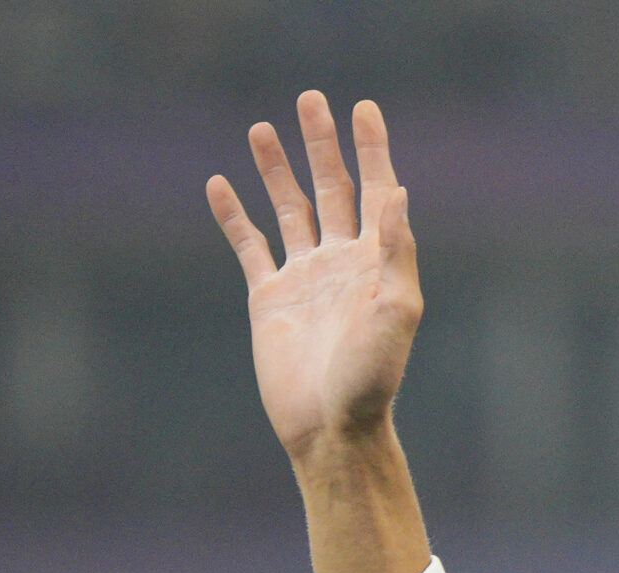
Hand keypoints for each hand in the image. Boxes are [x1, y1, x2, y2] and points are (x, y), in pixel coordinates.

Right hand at [207, 93, 421, 469]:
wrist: (331, 427)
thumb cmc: (372, 377)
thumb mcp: (396, 311)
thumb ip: (396, 251)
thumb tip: (398, 191)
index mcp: (378, 262)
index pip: (376, 191)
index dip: (371, 149)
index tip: (363, 108)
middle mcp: (343, 262)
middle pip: (332, 188)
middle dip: (322, 145)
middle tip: (311, 99)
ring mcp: (305, 277)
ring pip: (289, 209)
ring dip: (277, 170)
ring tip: (263, 128)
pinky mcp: (270, 298)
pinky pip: (249, 246)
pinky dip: (234, 216)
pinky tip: (220, 185)